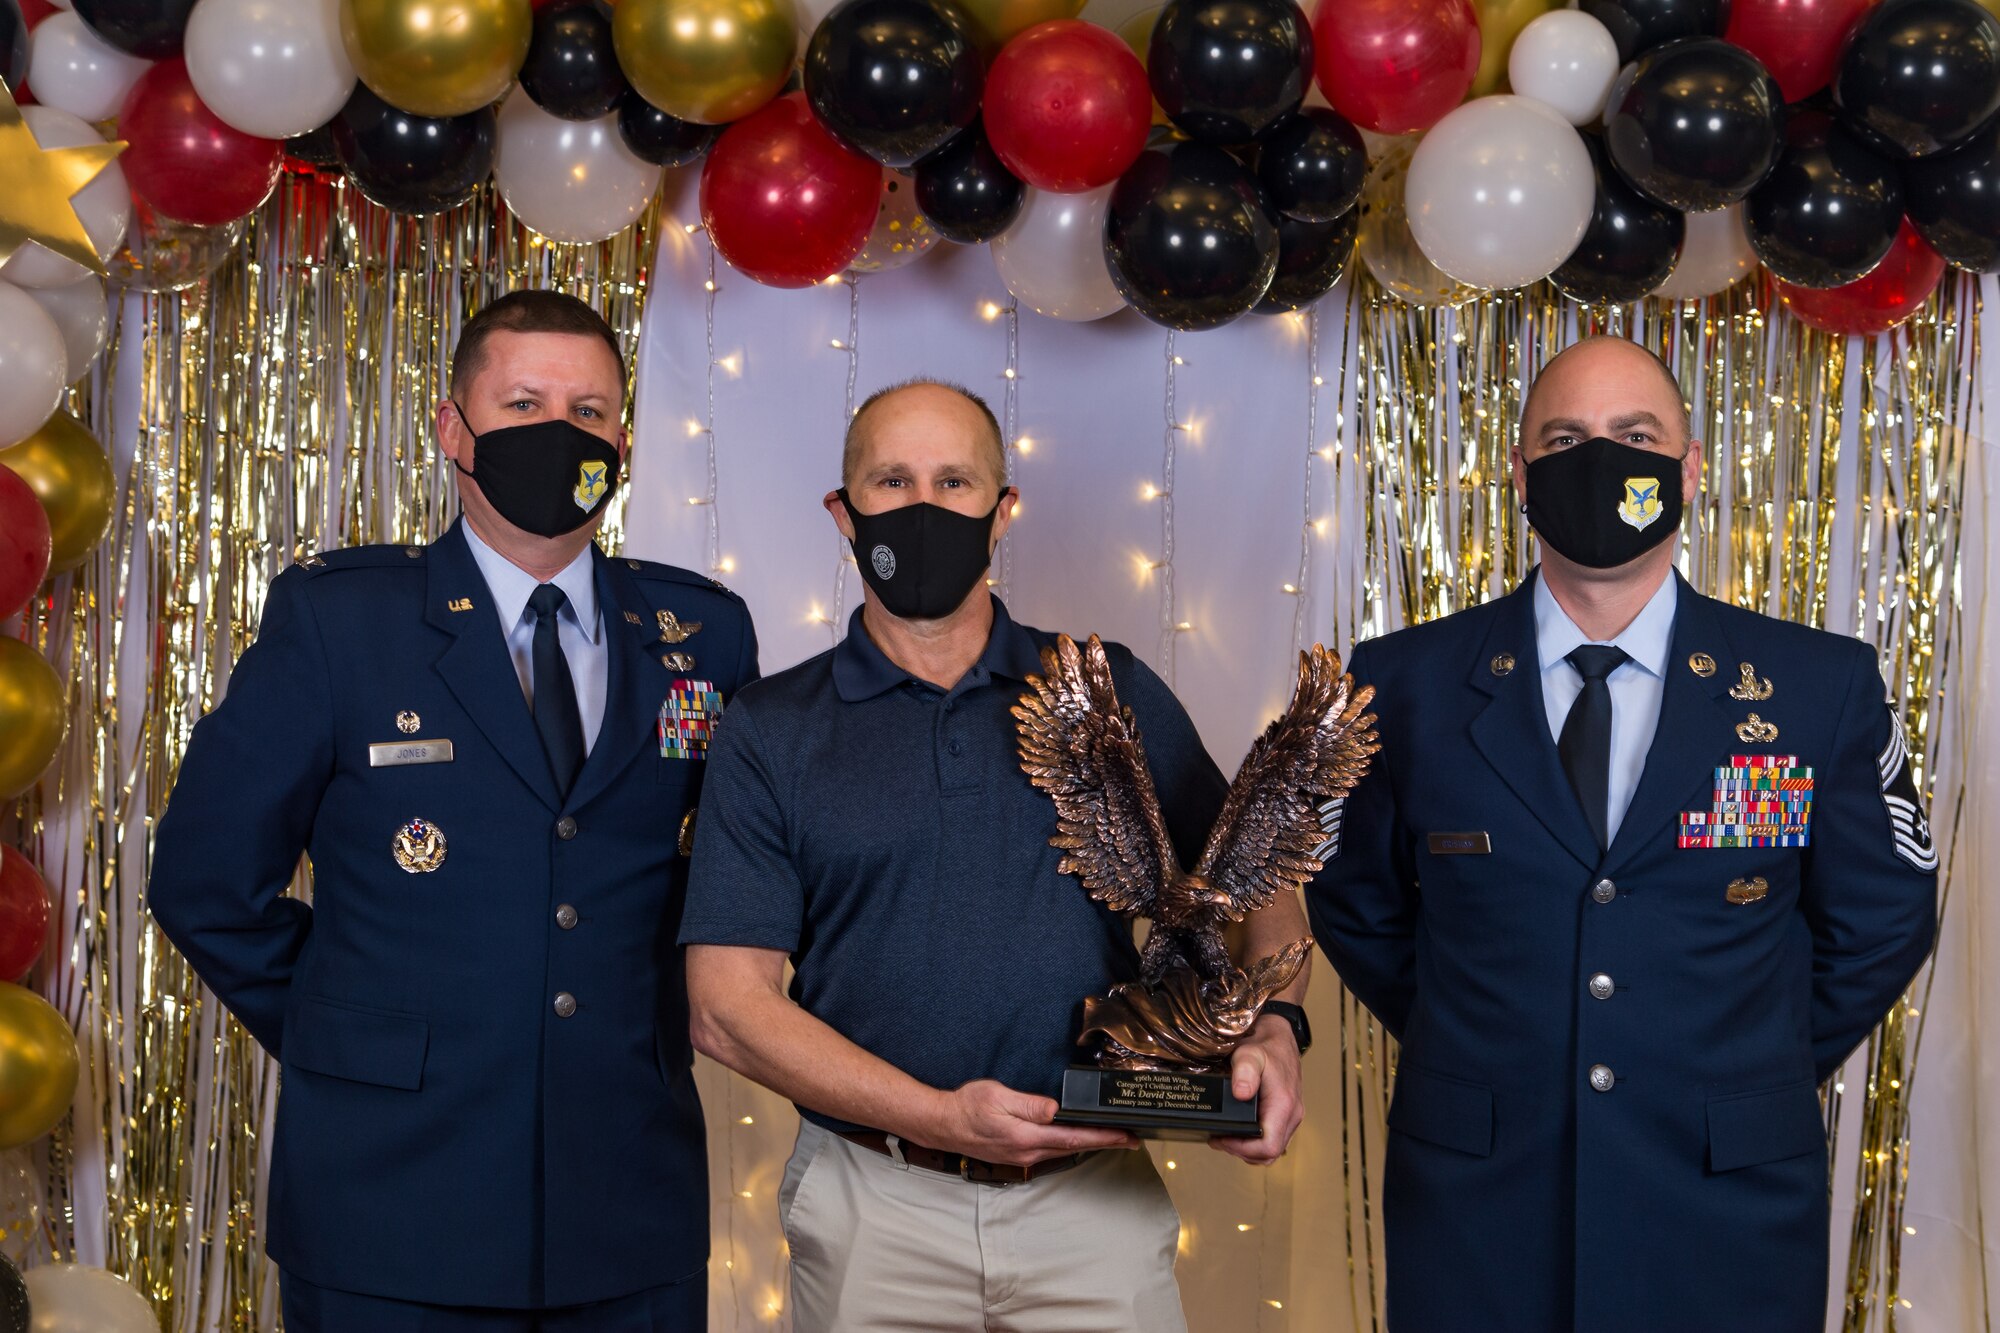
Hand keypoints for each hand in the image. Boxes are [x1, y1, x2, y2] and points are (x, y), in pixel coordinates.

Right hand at [921, 1079, 1140, 1167]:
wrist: (942, 1125)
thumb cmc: (967, 1107)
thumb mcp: (997, 1096)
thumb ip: (1028, 1104)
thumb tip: (1054, 1109)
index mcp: (1026, 1137)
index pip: (1075, 1137)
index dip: (1104, 1137)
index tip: (1127, 1137)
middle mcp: (1028, 1151)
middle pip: (1075, 1147)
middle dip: (1104, 1142)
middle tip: (1131, 1138)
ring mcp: (1023, 1155)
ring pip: (1064, 1150)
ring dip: (1089, 1144)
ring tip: (1111, 1137)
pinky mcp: (1017, 1154)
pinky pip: (1051, 1150)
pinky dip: (1070, 1144)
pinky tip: (1076, 1138)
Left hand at [1209, 1015, 1303, 1164]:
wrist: (1279, 1036)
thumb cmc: (1265, 1045)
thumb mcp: (1250, 1053)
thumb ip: (1245, 1072)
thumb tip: (1240, 1093)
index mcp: (1284, 1105)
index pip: (1268, 1146)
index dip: (1243, 1149)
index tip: (1223, 1138)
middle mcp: (1292, 1115)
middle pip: (1269, 1154)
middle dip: (1242, 1151)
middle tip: (1218, 1139)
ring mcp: (1291, 1116)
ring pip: (1272, 1150)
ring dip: (1248, 1150)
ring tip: (1225, 1137)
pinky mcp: (1286, 1114)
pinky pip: (1273, 1138)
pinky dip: (1255, 1142)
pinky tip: (1238, 1132)